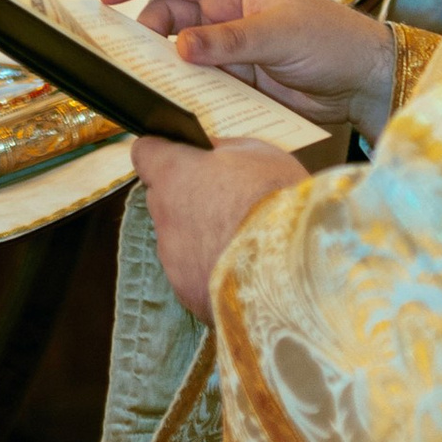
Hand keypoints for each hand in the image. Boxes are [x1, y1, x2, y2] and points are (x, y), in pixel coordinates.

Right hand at [99, 0, 397, 137]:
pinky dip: (186, 94)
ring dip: (165, 68)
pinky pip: (201, 86)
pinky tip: (178, 106)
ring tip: (149, 85)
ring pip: (182, 56)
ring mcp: (230, 52)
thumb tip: (179, 47)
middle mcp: (226, 16)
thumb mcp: (279, 32)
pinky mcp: (239, 84)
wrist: (364, 82)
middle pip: (169, 17)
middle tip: (130, 57)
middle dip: (146, 33)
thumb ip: (229, 40)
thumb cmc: (332, 38)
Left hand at [131, 135, 302, 318]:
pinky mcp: (186, 292)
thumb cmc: (279, 203)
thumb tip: (208, 151)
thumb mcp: (260, 155)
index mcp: (174, 172)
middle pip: (163, 198)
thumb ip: (224, 150)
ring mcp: (172, 257)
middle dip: (187, 198)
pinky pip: (194, 275)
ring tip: (241, 242)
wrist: (295, 271)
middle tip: (225, 202)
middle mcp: (163, 213)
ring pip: (178, 240)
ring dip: (200, 238)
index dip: (164, 154)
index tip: (180, 157)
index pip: (146, 152)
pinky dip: (211, 271)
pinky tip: (242, 270)